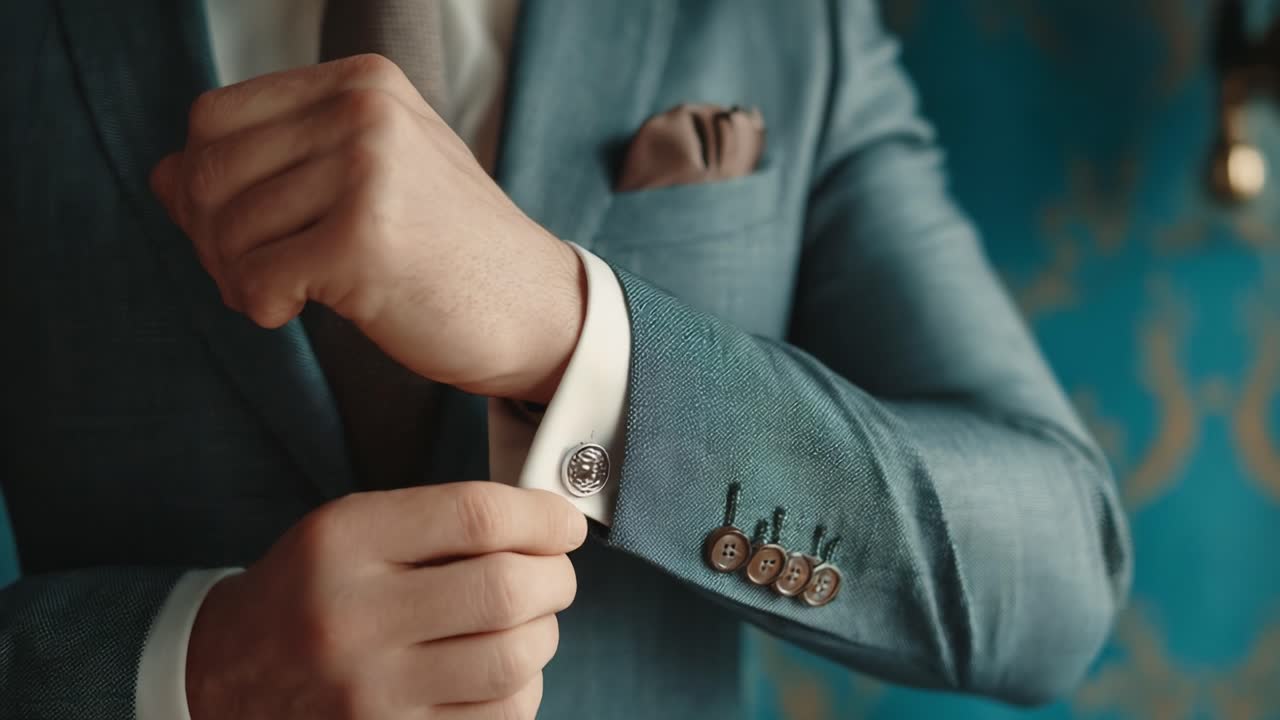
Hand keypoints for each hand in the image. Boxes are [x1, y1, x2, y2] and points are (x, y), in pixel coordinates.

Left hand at [150, 55, 586, 402]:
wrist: (537, 310)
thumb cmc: (448, 253)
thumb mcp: (366, 180)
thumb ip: (274, 164)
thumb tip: (161, 176)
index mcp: (361, 84)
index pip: (215, 117)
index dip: (203, 183)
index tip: (240, 233)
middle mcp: (364, 111)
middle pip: (208, 168)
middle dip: (210, 235)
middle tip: (252, 275)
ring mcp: (368, 169)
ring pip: (225, 225)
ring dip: (235, 277)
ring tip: (282, 296)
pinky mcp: (366, 238)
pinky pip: (255, 276)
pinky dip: (260, 306)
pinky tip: (297, 311)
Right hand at [186, 482, 586, 718]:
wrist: (229, 676)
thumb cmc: (314, 590)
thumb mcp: (352, 529)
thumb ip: (442, 519)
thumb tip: (548, 524)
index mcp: (344, 544)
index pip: (475, 517)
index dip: (541, 516)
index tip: (564, 523)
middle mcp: (353, 619)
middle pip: (505, 590)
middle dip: (555, 577)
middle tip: (555, 574)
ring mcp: (371, 694)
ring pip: (513, 660)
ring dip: (543, 635)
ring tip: (529, 621)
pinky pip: (500, 716)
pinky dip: (523, 688)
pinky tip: (505, 670)